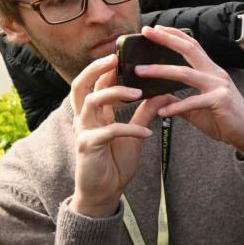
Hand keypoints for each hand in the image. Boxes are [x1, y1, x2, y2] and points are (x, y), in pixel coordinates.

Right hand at [70, 54, 167, 217]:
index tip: (124, 52)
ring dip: (115, 94)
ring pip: (92, 102)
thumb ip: (145, 112)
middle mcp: (84, 118)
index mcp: (94, 112)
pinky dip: (129, 129)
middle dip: (96, 69)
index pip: (95, 82)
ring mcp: (83, 131)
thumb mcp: (135, 132)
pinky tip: (146, 133)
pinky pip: (108, 132)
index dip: (105, 66)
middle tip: (116, 58)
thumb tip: (162, 92)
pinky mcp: (88, 147)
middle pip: (81, 85)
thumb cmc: (116, 161)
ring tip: (139, 93)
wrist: (104, 192)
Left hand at [132, 26, 243, 158]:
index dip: (174, 35)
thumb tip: (159, 98)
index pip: (192, 46)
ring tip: (139, 70)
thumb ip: (179, 101)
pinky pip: (192, 102)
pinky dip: (175, 107)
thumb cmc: (225, 121)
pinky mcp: (220, 101)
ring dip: (160, 70)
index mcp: (211, 72)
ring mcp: (219, 86)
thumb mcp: (197, 109)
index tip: (154, 29)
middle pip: (189, 49)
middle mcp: (216, 74)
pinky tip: (162, 112)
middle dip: (166, 38)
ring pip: (185, 73)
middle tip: (146, 31)